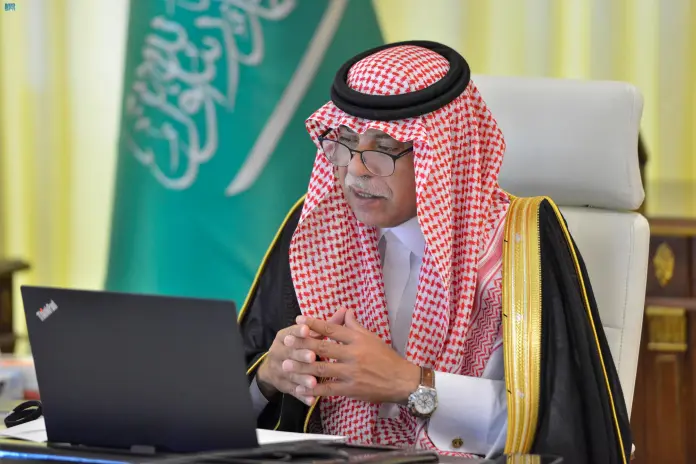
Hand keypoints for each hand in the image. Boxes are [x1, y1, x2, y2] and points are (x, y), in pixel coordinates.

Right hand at [256, 308, 346, 405]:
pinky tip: (311, 400)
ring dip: (303, 378)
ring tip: (314, 382)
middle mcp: (278, 352)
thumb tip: (345, 310)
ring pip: (292, 374)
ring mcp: (280, 370)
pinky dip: (302, 396)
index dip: (298, 331)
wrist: (276, 366)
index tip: (306, 330)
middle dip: (302, 355)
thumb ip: (328, 325)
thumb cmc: (300, 345)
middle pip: (290, 353)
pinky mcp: (284, 386)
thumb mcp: (310, 334)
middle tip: (312, 356)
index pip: (290, 332)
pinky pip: (293, 391)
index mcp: (284, 336)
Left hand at [285, 309, 420, 403]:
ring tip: (287, 364)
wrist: (401, 381)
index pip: (332, 329)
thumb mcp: (372, 337)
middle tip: (286, 340)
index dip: (314, 324)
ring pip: (322, 368)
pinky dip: (313, 389)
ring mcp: (351, 372)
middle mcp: (353, 354)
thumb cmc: (386, 357)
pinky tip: (301, 388)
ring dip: (302, 366)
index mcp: (357, 339)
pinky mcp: (351, 389)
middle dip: (302, 343)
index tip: (299, 320)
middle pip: (323, 347)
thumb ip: (355, 326)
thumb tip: (346, 310)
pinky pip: (329, 388)